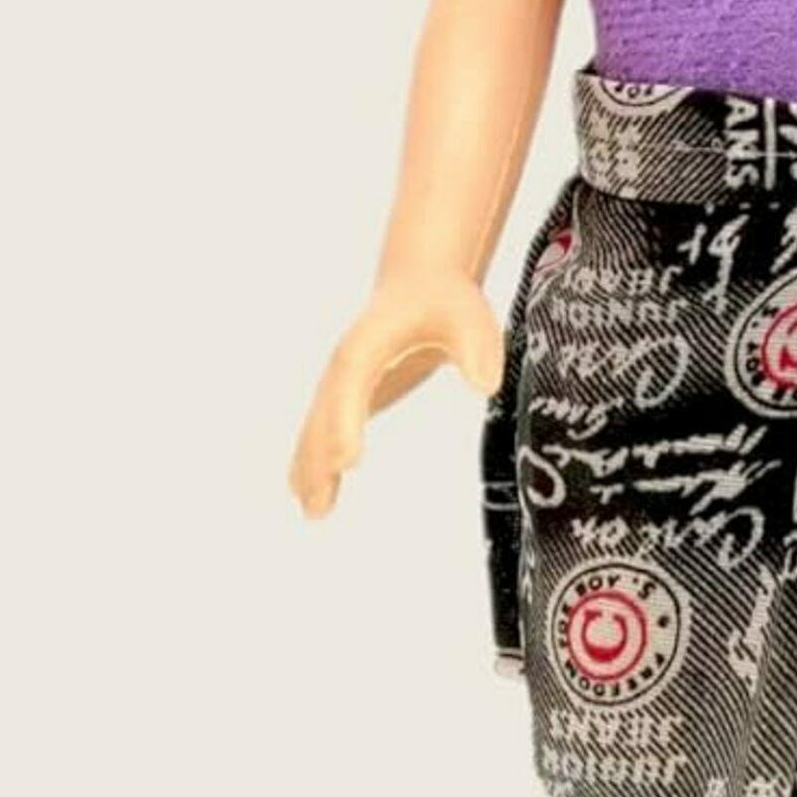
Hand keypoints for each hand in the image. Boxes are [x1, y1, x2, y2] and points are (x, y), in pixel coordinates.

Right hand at [288, 268, 505, 518]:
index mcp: (368, 344)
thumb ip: (477, 348)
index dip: (345, 421)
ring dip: (311, 469)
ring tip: (313, 512)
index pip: (351, 384)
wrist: (421, 284)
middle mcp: (345, 365)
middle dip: (320, 457)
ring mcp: (341, 382)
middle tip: (321, 502)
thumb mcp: (470, 318)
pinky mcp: (348, 396)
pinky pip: (323, 432)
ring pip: (317, 429)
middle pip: (324, 414)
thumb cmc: (447, 302)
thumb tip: (486, 385)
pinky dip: (314, 463)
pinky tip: (310, 497)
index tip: (348, 460)